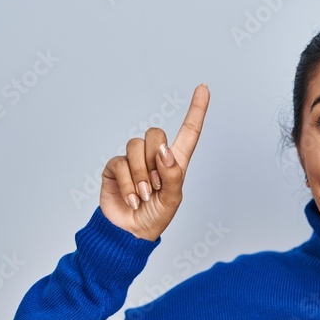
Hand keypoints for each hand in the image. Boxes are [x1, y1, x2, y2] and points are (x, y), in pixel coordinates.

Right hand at [99, 84, 209, 240]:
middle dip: (155, 159)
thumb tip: (164, 151)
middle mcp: (154, 156)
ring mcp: (133, 160)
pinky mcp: (115, 167)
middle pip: (155, 133)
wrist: (130, 232)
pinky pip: (120, 162)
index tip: (204, 87)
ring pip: (135, 145)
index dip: (196, 110)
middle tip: (155, 185)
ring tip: (144, 194)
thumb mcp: (172, 200)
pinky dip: (127, 183)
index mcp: (175, 162)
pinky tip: (131, 198)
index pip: (188, 132)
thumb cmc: (155, 217)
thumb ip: (173, 175)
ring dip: (141, 174)